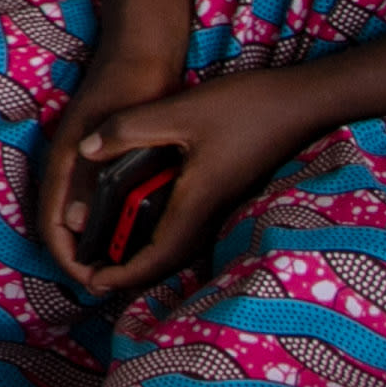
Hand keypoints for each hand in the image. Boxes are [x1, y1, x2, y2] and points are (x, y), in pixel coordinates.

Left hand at [42, 52, 308, 301]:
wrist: (301, 104)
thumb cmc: (245, 107)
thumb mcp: (178, 111)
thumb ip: (127, 129)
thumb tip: (84, 149)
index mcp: (197, 201)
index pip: (158, 256)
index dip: (124, 273)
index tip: (94, 282)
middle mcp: (212, 212)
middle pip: (167, 259)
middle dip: (129, 271)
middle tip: (92, 273)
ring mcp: (223, 205)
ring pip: (180, 244)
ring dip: (146, 255)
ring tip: (109, 254)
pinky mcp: (227, 193)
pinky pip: (189, 226)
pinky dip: (161, 234)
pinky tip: (142, 220)